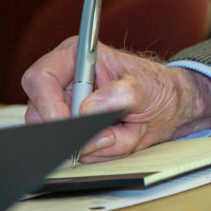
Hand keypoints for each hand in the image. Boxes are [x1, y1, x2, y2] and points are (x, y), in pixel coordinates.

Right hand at [22, 36, 210, 162]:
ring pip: (56, 137)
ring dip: (91, 142)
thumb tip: (90, 108)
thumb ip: (122, 94)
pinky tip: (118, 137)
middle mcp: (64, 83)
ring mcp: (66, 109)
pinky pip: (74, 152)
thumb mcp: (148, 87)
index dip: (48, 104)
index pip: (40, 79)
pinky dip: (98, 151)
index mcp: (76, 58)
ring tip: (122, 130)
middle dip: (73, 130)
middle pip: (39, 113)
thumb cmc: (158, 87)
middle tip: (108, 133)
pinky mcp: (74, 132)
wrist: (171, 107)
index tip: (71, 122)